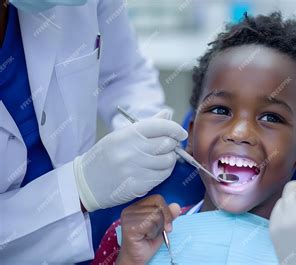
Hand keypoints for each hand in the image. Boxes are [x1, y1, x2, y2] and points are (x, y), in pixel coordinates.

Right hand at [73, 109, 187, 211]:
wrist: (86, 182)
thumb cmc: (104, 156)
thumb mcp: (120, 135)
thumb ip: (146, 126)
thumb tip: (167, 114)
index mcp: (128, 135)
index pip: (160, 126)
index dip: (175, 129)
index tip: (180, 133)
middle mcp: (133, 151)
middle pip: (167, 144)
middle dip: (173, 144)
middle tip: (168, 146)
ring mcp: (136, 169)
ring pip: (168, 161)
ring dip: (169, 159)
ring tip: (161, 159)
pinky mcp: (140, 185)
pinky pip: (162, 176)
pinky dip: (164, 172)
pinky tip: (156, 169)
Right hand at [116, 195, 180, 264]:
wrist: (136, 258)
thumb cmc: (146, 243)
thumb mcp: (162, 226)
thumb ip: (168, 216)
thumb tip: (176, 206)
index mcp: (137, 206)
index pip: (158, 199)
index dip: (166, 211)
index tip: (167, 225)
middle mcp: (130, 209)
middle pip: (158, 207)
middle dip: (162, 222)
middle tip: (153, 232)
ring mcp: (128, 217)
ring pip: (156, 215)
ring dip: (156, 229)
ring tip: (147, 235)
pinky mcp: (129, 226)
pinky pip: (151, 224)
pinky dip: (152, 233)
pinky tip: (144, 237)